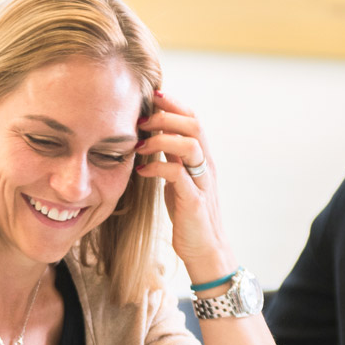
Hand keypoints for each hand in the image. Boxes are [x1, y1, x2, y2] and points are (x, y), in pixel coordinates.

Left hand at [135, 91, 234, 283]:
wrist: (205, 249)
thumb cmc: (188, 213)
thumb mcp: (178, 178)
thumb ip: (171, 156)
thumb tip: (152, 134)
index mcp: (202, 157)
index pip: (193, 118)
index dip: (174, 103)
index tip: (151, 96)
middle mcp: (206, 165)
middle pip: (193, 124)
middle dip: (165, 116)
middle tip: (140, 120)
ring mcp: (202, 182)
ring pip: (189, 144)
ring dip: (161, 139)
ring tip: (139, 145)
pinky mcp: (194, 200)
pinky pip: (177, 174)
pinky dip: (157, 166)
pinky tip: (141, 170)